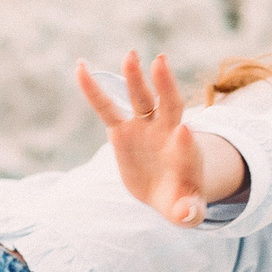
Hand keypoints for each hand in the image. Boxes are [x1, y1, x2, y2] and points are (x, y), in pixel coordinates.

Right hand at [77, 50, 208, 226]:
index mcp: (186, 154)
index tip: (185, 131)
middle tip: (160, 62)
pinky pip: (106, 107)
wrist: (167, 189)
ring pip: (141, 98)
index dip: (186, 141)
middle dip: (165, 85)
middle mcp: (167, 133)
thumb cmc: (181, 201)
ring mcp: (145, 127)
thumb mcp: (188, 212)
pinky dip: (94, 89)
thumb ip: (190, 213)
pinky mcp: (122, 130)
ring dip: (135, 77)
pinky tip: (80, 68)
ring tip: (130, 55)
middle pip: (169, 105)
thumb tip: (187, 215)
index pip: (187, 145)